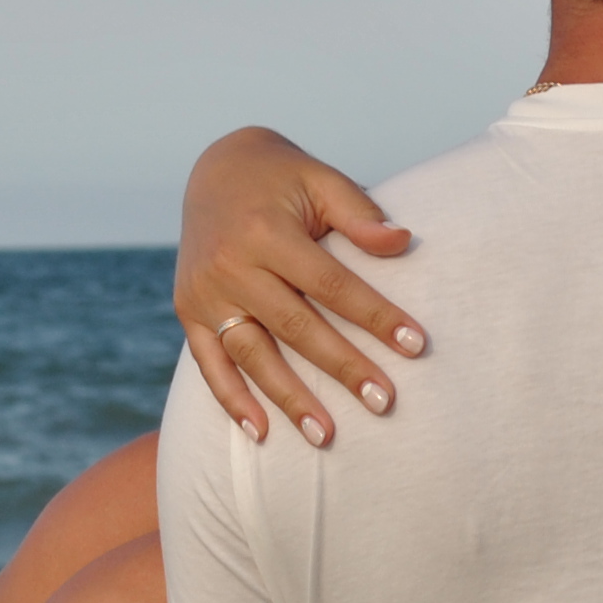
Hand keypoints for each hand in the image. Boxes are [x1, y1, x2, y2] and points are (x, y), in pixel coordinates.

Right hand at [176, 128, 426, 447]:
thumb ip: (359, 214)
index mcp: (265, 230)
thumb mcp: (321, 179)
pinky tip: (261, 431)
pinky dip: (232, 399)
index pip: (330, 284)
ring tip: (327, 435)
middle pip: (295, 327)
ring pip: (252, 354)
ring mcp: (203, 291)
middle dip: (343, 367)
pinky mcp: (187, 308)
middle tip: (384, 401)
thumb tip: (402, 242)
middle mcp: (229, 264)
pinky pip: (209, 362)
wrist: (215, 167)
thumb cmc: (282, 177)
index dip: (374, 316)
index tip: (415, 345)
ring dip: (289, 398)